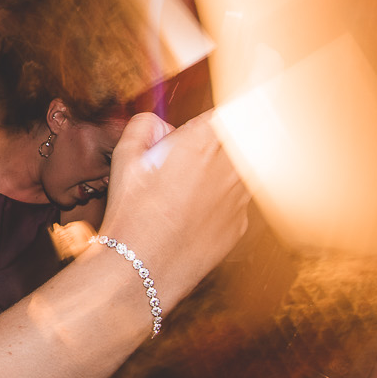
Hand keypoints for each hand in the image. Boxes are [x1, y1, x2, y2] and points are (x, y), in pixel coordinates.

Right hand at [95, 112, 249, 305]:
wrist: (142, 269)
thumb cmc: (130, 214)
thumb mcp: (124, 158)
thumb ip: (144, 127)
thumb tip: (160, 126)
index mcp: (202, 142)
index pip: (234, 110)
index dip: (230, 109)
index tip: (226, 111)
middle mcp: (229, 167)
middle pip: (252, 134)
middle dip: (237, 131)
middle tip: (208, 144)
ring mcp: (239, 198)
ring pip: (248, 167)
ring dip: (231, 164)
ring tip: (195, 178)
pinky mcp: (239, 225)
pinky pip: (237, 200)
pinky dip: (223, 198)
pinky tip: (196, 210)